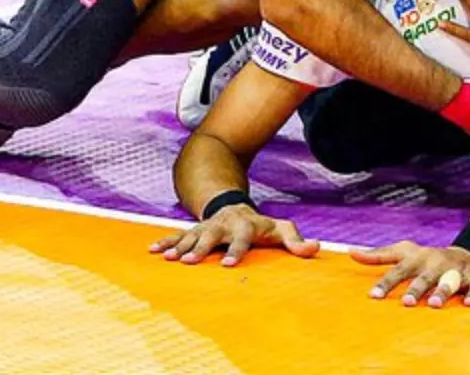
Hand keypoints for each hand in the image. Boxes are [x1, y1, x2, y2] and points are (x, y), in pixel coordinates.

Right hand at [149, 205, 318, 266]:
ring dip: (179, 246)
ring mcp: (206, 227)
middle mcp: (223, 224)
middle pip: (211, 235)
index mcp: (245, 225)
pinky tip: (152, 252)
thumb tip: (317, 248)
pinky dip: (165, 242)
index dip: (237, 249)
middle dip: (200, 248)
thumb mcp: (281, 229)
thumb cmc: (261, 225)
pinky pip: (176, 235)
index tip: (229, 264)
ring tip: (168, 259)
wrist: (234, 206)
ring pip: (191, 235)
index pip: (242, 237)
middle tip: (190, 262)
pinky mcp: (193, 230)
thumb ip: (296, 241)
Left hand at [350, 241, 469, 307]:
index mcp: (418, 259)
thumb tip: (351, 253)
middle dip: (416, 289)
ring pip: (449, 281)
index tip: (373, 296)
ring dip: (442, 291)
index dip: (386, 284)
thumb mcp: (404, 252)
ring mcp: (456, 270)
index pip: (398, 271)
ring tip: (434, 304)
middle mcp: (436, 263)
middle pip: (424, 277)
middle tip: (406, 303)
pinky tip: (468, 303)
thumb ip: (378, 255)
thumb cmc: (428, 258)